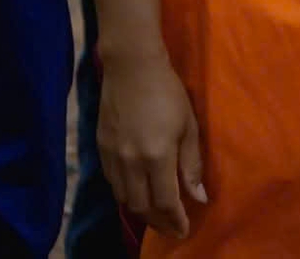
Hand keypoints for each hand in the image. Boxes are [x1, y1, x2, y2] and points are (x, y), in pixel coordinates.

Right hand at [98, 51, 206, 238]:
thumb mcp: (189, 126)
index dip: (175, 220)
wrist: (131, 69)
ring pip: (124, 199)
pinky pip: (113, 184)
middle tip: (172, 229)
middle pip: (141, 206)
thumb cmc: (168, 93)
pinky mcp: (100, 151)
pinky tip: (138, 195)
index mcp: (157, 156)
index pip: (165, 202)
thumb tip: (199, 197)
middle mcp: (131, 163)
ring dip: (141, 212)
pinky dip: (126, 196)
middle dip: (158, 222)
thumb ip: (191, 164)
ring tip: (157, 217)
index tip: (185, 230)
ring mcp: (112, 158)